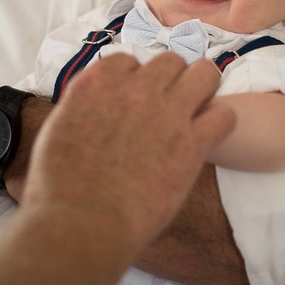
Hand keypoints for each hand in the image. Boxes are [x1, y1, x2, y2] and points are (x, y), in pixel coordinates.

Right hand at [23, 53, 234, 252]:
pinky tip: (206, 141)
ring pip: (206, 74)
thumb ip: (84, 104)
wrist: (81, 223)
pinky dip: (219, 124)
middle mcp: (136, 88)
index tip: (135, 102)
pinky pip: (225, 115)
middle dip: (171, 81)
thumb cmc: (59, 186)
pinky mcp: (193, 144)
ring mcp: (168, 113)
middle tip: (168, 108)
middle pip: (171, 62)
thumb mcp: (59, 127)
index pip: (130, 61)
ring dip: (202, 91)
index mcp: (99, 82)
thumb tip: (98, 102)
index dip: (136, 81)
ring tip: (194, 116)